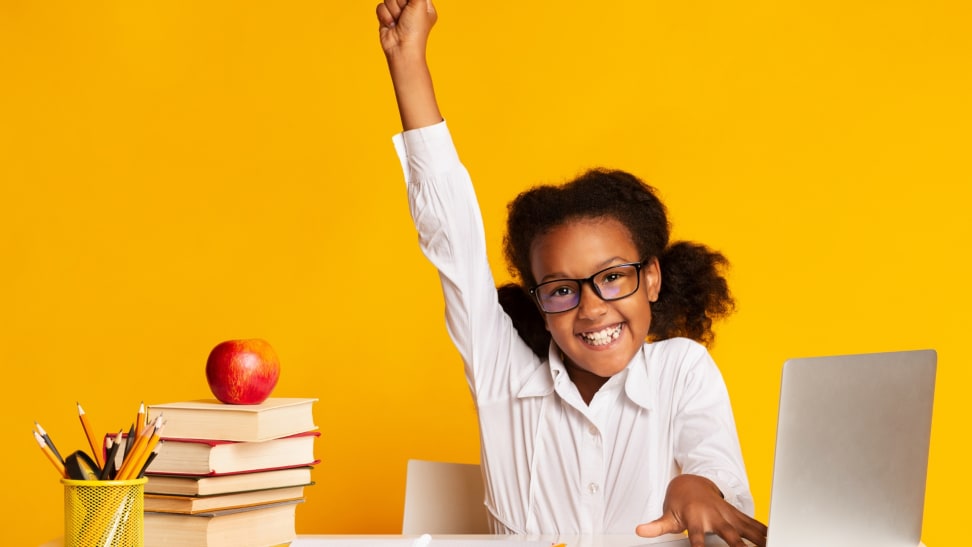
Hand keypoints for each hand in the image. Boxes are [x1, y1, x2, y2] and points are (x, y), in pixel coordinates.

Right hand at [375, 0, 442, 130]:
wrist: (401, 48)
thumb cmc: (415, 30)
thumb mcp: (420, 4)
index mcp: (423, 5)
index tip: (411, 4)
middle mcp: (411, 9)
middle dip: (400, 3)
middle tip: (405, 15)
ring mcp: (398, 13)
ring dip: (393, 11)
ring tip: (398, 22)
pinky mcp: (386, 18)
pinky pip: (380, 6)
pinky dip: (385, 16)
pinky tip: (391, 25)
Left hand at [636, 474, 767, 546]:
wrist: (692, 483)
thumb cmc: (680, 503)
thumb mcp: (667, 515)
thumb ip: (656, 526)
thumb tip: (640, 530)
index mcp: (696, 519)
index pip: (698, 539)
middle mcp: (715, 517)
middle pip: (730, 535)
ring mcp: (729, 515)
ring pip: (747, 530)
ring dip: (759, 541)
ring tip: (772, 546)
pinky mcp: (738, 514)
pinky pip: (755, 525)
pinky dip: (766, 533)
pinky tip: (777, 539)